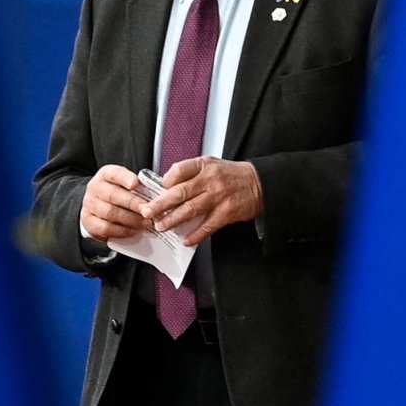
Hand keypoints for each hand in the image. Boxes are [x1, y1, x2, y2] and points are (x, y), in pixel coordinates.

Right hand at [79, 165, 150, 242]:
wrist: (97, 205)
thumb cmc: (118, 193)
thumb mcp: (125, 184)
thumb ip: (138, 187)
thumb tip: (158, 196)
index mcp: (105, 174)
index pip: (114, 173)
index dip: (125, 178)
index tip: (136, 184)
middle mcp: (95, 188)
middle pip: (113, 195)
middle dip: (133, 203)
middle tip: (148, 210)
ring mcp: (89, 205)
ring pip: (110, 213)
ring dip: (130, 219)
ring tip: (145, 223)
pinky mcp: (88, 222)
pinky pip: (105, 228)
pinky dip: (121, 231)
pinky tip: (133, 231)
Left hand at [142, 156, 263, 246]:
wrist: (259, 183)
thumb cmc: (231, 175)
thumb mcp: (211, 165)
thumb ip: (191, 173)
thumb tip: (167, 188)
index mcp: (203, 165)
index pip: (178, 171)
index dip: (165, 182)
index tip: (157, 190)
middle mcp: (210, 180)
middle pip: (179, 192)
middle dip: (160, 204)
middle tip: (146, 212)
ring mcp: (218, 197)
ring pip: (190, 210)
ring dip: (172, 220)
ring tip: (160, 226)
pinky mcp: (226, 213)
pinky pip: (206, 226)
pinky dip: (195, 235)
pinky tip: (185, 240)